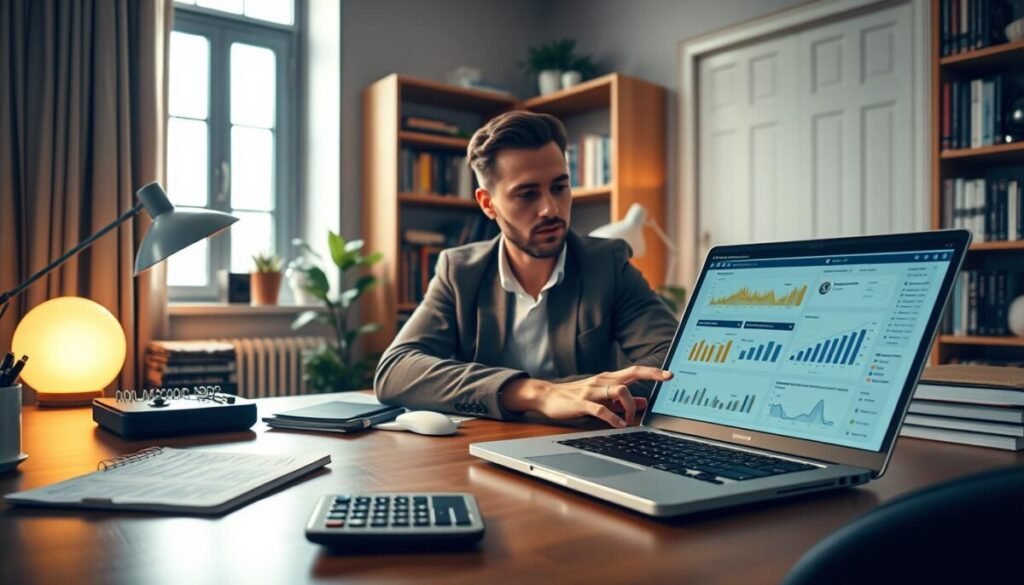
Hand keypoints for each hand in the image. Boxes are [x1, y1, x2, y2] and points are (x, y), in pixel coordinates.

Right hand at [500, 366, 672, 427]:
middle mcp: (602, 380)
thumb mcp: (601, 397)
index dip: (653, 372)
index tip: (670, 374)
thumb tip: (644, 403)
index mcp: (608, 379)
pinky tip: (619, 425)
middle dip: (651, 375)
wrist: (547, 396)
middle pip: (631, 373)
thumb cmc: (575, 396)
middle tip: (667, 378)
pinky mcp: (581, 402)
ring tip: (630, 421)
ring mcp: (592, 390)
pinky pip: (600, 409)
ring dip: (630, 406)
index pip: (634, 371)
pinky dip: (612, 417)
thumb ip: (622, 401)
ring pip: (618, 390)